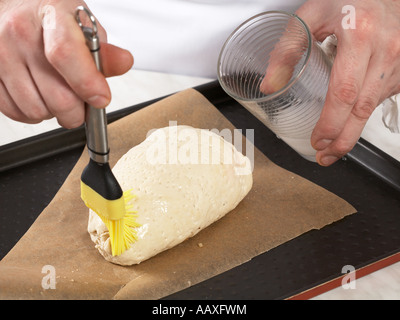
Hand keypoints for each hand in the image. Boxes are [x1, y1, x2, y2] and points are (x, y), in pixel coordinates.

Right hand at [0, 0, 132, 127]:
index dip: (87, 83)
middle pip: (57, 96)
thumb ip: (103, 52)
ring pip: (37, 111)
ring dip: (54, 112)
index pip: (66, 54)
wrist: (13, 9)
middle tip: (82, 103)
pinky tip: (39, 96)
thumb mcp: (82, 27)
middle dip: (77, 112)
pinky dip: (34, 114)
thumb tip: (124, 62)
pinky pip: (16, 113)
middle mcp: (19, 33)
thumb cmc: (51, 21)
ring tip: (57, 94)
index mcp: (51, 17)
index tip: (101, 99)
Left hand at [296, 0, 399, 165]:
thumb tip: (270, 85)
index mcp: (359, 35)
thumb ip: (287, 49)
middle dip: (342, 139)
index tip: (316, 141)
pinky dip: (363, 113)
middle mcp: (386, 49)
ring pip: (373, 107)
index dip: (330, 122)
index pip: (344, 91)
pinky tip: (349, 121)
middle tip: (325, 156)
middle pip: (362, 108)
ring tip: (332, 146)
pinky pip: (381, 98)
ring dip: (352, 131)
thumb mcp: (311, 16)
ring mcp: (399, 60)